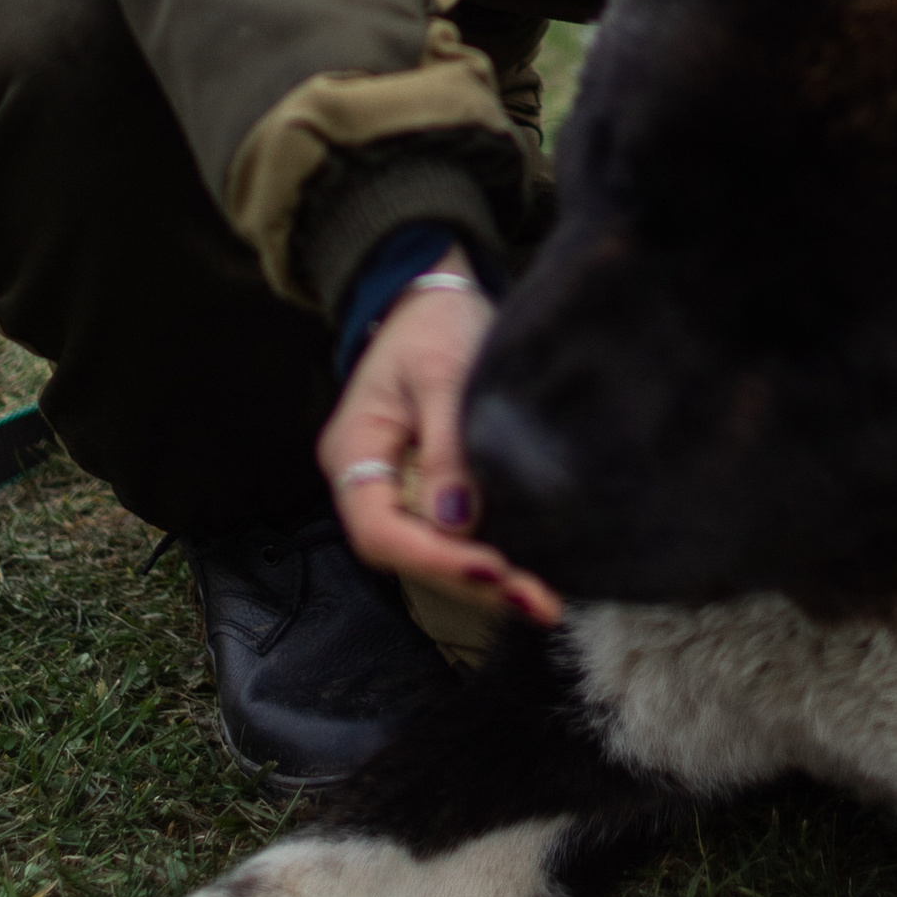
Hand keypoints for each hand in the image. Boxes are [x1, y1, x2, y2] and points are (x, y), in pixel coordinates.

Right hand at [316, 261, 561, 625]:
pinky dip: (486, 554)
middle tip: (537, 601)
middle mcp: (367, 480)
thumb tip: (455, 520)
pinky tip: (528, 572)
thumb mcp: (442, 371)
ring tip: (543, 600)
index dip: (434, 558)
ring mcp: (394, 487)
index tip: (492, 568)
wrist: (433, 296)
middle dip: (469, 581)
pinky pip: (448, 532)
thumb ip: (447, 445)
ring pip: (430, 551)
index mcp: (353, 451)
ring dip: (483, 579)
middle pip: (407, 553)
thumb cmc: (434, 323)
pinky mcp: (425, 486)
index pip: (379, 529)